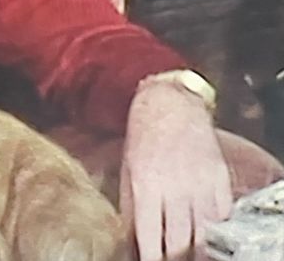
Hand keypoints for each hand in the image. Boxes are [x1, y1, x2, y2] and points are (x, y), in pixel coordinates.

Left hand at [121, 80, 232, 260]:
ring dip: (196, 250)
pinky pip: (221, 216)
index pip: (151, 237)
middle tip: (171, 260)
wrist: (171, 103)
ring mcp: (200, 184)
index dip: (152, 257)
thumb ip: (130, 206)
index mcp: (146, 185)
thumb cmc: (143, 134)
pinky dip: (215, 229)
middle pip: (180, 241)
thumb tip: (131, 239)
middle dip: (175, 257)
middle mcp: (175, 188)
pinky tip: (207, 235)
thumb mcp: (127, 169)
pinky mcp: (219, 179)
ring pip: (204, 233)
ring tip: (188, 254)